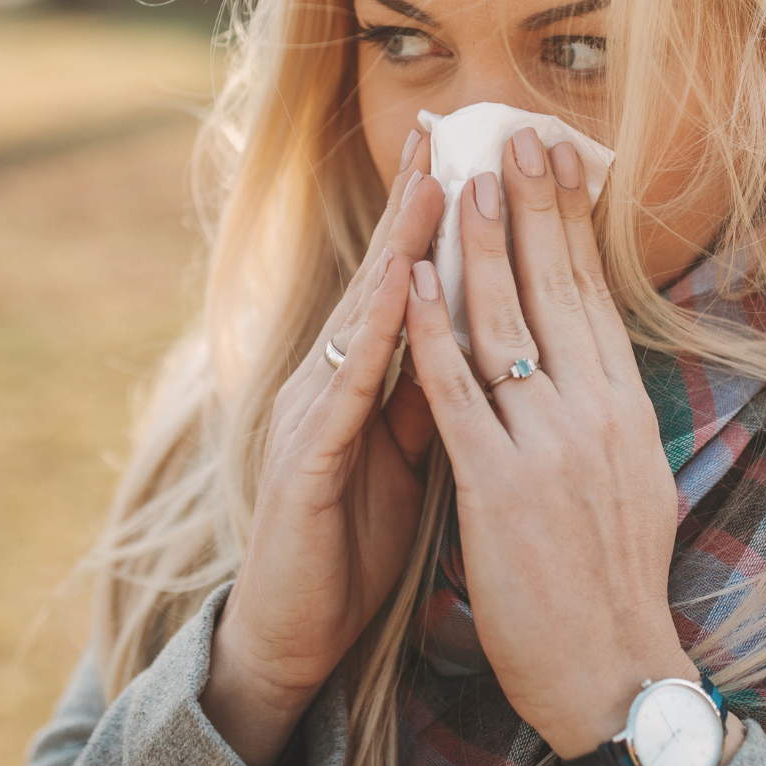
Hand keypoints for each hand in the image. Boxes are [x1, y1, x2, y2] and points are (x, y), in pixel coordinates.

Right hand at [200, 131, 444, 765]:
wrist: (294, 631)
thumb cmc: (348, 541)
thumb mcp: (407, 458)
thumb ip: (428, 396)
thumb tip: (471, 340)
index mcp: (357, 381)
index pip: (403, 286)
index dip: (432, 223)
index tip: (470, 156)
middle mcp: (327, 382)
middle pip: (380, 279)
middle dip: (413, 207)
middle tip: (447, 133)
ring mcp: (309, 416)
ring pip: (361, 318)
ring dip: (398, 250)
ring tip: (433, 185)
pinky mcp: (302, 462)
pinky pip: (345, 388)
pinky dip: (375, 336)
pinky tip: (399, 292)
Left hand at [402, 128, 741, 765]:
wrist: (613, 673)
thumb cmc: (613, 584)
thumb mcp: (632, 480)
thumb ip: (606, 414)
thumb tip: (595, 354)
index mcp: (625, 411)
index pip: (593, 295)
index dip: (570, 223)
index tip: (554, 160)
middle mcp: (595, 416)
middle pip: (557, 290)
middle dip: (532, 208)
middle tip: (513, 135)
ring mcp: (548, 448)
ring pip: (507, 325)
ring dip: (482, 246)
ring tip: (464, 180)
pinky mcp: (499, 486)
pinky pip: (458, 392)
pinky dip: (432, 330)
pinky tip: (415, 280)